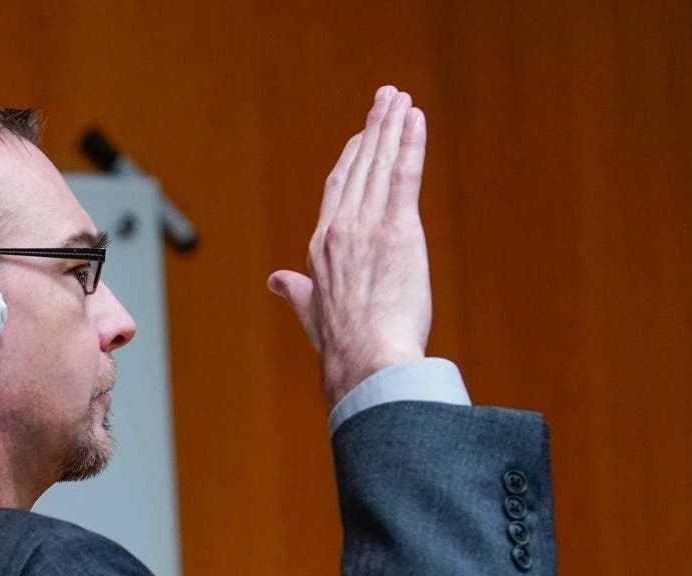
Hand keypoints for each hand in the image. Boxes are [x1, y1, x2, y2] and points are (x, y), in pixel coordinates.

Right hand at [268, 85, 431, 406]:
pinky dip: (410, 143)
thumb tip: (276, 282)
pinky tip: (415, 118)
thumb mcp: (311, 314)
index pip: (337, 191)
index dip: (351, 160)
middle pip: (358, 167)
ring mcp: (367, 226)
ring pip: (380, 164)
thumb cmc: (344, 347)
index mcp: (321, 248)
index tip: (361, 139)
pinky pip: (404, 175)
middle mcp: (340, 229)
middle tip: (385, 99)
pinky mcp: (399, 229)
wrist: (365, 360)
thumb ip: (296, 292)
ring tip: (400, 99)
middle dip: (373, 129)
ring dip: (391, 126)